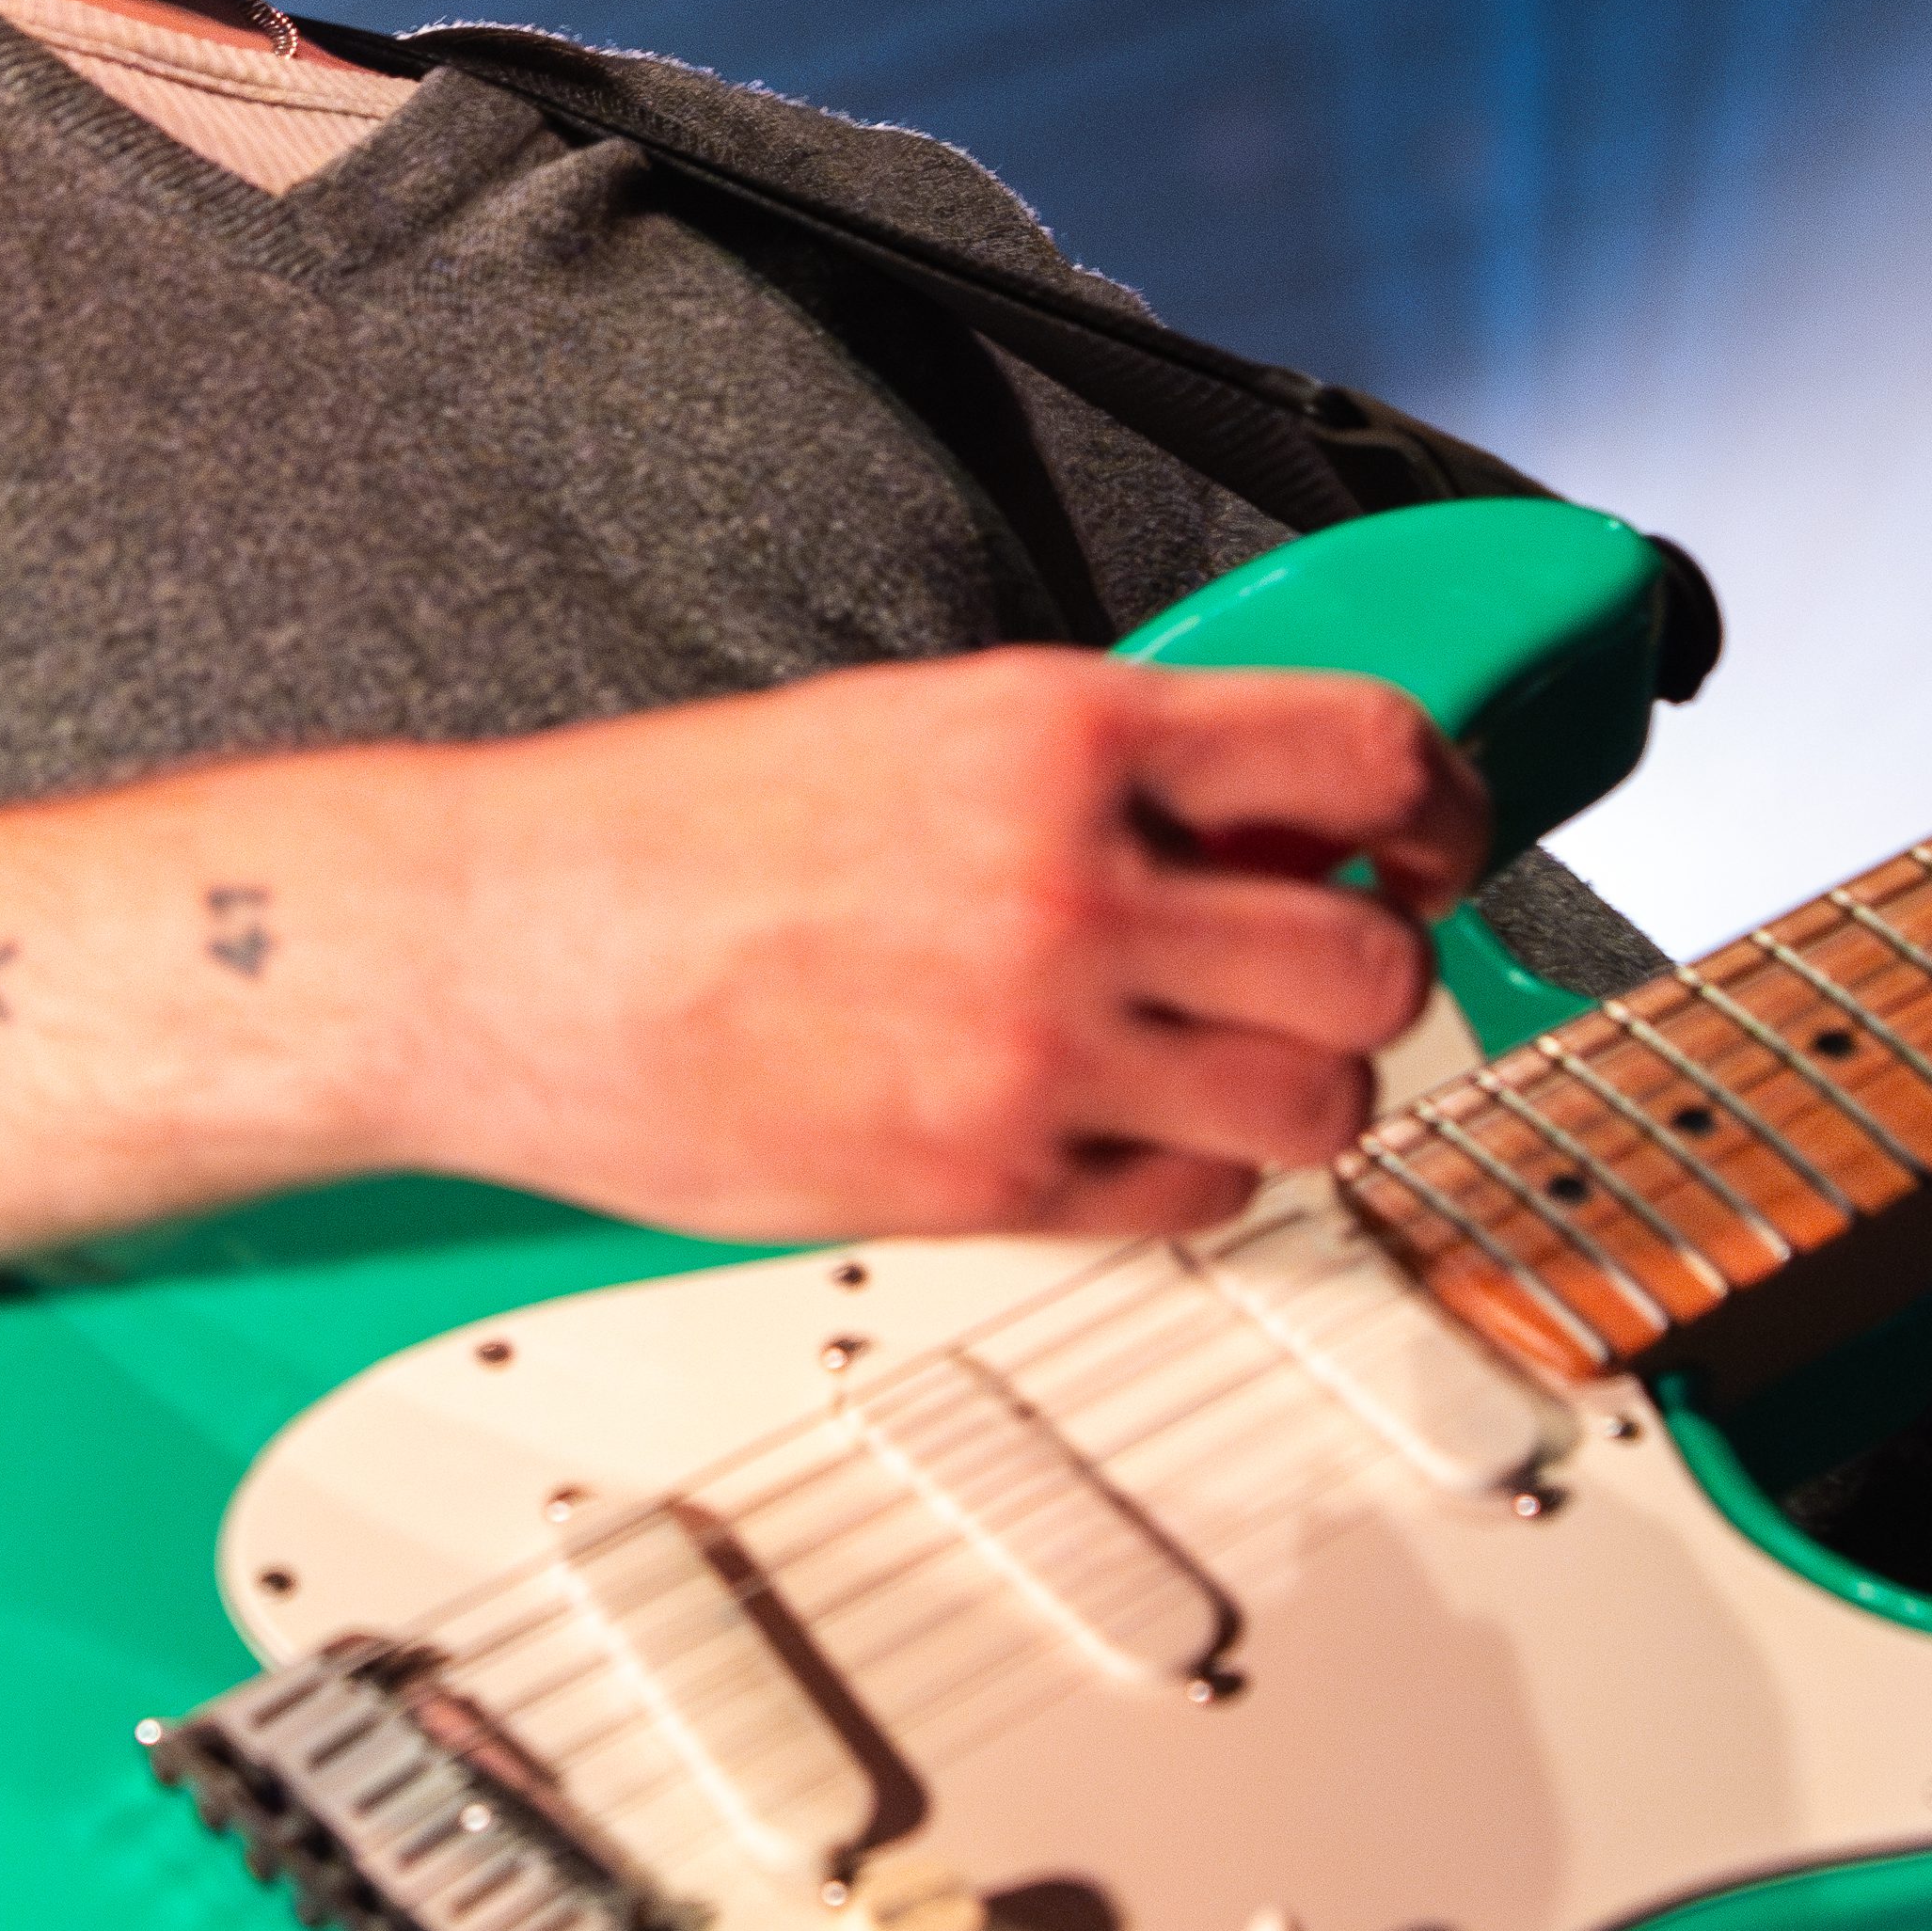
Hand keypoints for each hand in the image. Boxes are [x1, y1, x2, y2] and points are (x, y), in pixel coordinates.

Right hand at [403, 644, 1488, 1250]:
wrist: (494, 947)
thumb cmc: (664, 836)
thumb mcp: (907, 725)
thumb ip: (1097, 766)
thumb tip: (1269, 822)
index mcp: (1053, 730)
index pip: (1361, 752)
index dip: (1438, 804)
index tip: (1430, 837)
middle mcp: (1065, 883)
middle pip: (1371, 959)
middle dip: (1370, 968)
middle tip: (1320, 961)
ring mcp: (1033, 1044)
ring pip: (1317, 1104)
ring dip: (1300, 1089)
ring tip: (1227, 1060)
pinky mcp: (985, 1182)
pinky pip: (1192, 1205)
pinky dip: (1188, 1179)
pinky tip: (1118, 1128)